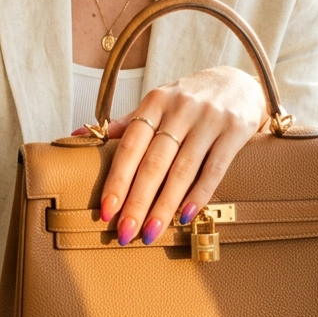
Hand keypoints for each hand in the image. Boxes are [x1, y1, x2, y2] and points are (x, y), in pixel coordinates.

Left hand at [94, 65, 265, 244]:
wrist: (239, 83)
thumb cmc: (190, 100)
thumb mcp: (158, 104)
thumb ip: (125, 124)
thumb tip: (77, 135)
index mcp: (155, 101)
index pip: (130, 145)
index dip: (117, 179)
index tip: (106, 211)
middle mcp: (181, 108)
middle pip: (154, 162)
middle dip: (137, 201)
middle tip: (125, 233)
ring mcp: (209, 119)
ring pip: (182, 170)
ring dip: (165, 206)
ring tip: (150, 233)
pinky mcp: (235, 131)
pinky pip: (214, 169)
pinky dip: (199, 195)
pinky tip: (185, 216)